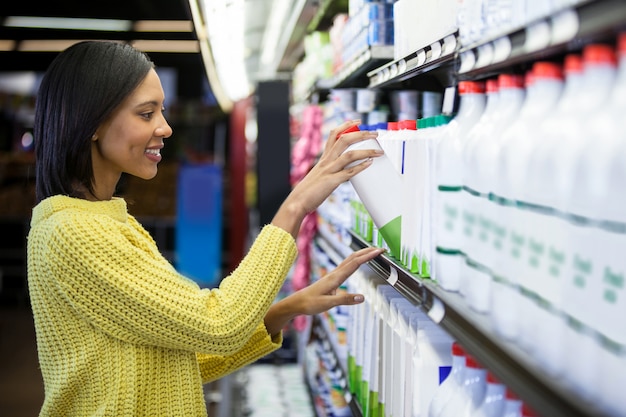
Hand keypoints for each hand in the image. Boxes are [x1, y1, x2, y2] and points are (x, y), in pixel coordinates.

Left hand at [264, 246, 384, 335]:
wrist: (297, 303)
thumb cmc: (310, 303)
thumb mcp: (328, 304)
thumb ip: (345, 300)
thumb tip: (362, 297)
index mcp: (335, 278)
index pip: (355, 263)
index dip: (368, 256)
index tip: (379, 251)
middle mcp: (335, 273)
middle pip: (353, 257)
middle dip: (367, 251)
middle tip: (381, 248)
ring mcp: (333, 275)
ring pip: (350, 260)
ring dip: (362, 254)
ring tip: (373, 252)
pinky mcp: (332, 278)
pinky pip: (346, 265)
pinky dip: (356, 260)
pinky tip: (358, 262)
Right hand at [271, 119, 381, 237]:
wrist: (297, 202)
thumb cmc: (308, 192)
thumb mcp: (319, 176)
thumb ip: (330, 171)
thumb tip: (343, 172)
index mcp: (323, 159)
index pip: (333, 135)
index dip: (345, 126)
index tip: (356, 121)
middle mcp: (326, 161)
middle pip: (344, 140)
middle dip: (361, 134)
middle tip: (374, 133)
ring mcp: (329, 170)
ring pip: (349, 155)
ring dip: (366, 151)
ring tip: (379, 151)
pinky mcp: (331, 182)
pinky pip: (348, 172)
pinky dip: (360, 167)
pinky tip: (370, 163)